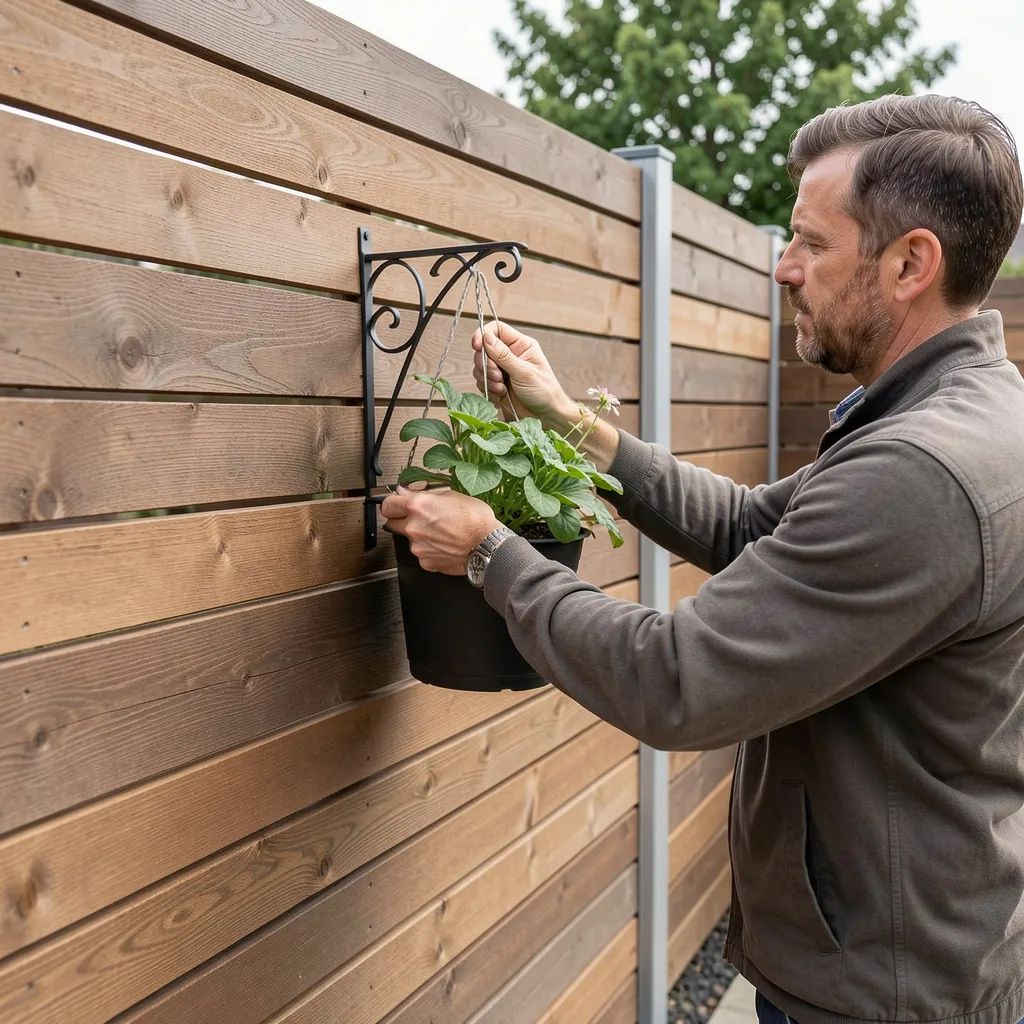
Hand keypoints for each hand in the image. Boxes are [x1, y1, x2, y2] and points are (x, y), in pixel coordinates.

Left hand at [381, 486, 499, 574]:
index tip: (396, 504)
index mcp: (418, 506)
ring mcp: (417, 547)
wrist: (488, 546)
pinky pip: (420, 553)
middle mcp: (413, 527)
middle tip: (418, 517)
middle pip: (391, 523)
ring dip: (418, 535)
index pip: (387, 505)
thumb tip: (407, 493)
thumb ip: (425, 495)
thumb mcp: (452, 495)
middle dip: (401, 519)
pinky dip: (428, 549)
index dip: (392, 504)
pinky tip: (443, 544)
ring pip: (408, 539)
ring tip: (439, 532)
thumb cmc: (476, 520)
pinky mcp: (425, 562)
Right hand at [472, 321, 575, 428]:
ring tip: (501, 387)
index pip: (496, 329)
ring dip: (486, 376)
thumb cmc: (544, 391)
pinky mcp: (496, 384)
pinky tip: (500, 393)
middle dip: (485, 362)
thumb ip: (503, 355)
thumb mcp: (524, 372)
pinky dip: (487, 387)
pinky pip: (481, 380)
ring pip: (480, 365)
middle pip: (483, 348)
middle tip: (497, 375)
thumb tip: (486, 337)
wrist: (546, 416)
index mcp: (521, 345)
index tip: (476, 346)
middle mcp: (509, 354)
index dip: (483, 334)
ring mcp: (501, 369)